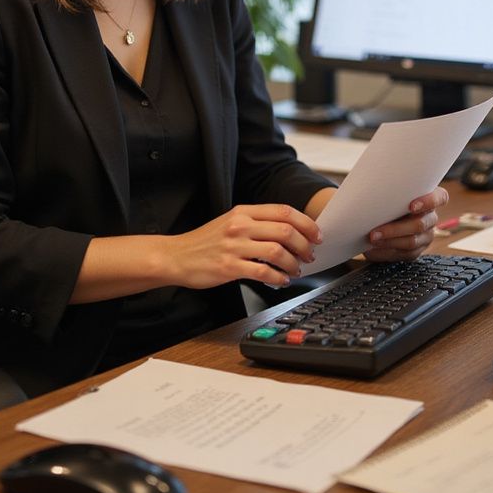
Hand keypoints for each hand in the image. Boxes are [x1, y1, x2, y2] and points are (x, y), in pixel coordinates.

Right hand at [168, 203, 322, 288]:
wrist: (176, 256)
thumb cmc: (206, 241)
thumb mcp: (230, 221)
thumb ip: (257, 222)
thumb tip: (290, 231)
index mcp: (243, 211)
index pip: (284, 211)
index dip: (306, 223)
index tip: (316, 234)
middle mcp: (240, 225)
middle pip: (285, 230)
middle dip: (304, 245)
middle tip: (310, 255)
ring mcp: (234, 246)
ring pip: (277, 252)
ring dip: (294, 263)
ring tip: (296, 270)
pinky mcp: (229, 267)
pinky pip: (263, 272)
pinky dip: (279, 278)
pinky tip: (282, 281)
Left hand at [363, 187, 448, 261]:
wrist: (379, 216)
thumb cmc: (386, 198)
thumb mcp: (390, 190)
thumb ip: (390, 190)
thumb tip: (373, 190)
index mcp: (430, 197)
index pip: (440, 198)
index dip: (429, 202)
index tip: (411, 206)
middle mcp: (430, 217)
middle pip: (420, 224)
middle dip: (395, 229)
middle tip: (375, 231)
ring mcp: (425, 236)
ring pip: (412, 242)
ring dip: (389, 241)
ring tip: (372, 240)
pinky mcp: (416, 250)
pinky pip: (404, 254)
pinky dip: (386, 252)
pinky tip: (373, 249)